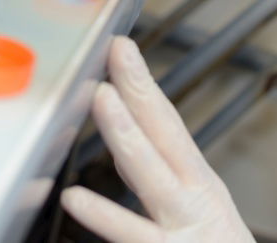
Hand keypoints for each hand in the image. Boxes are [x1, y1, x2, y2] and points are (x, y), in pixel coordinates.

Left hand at [62, 36, 254, 242]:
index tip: (121, 51)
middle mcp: (194, 203)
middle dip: (140, 92)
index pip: (168, 126)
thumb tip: (124, 142)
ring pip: (151, 179)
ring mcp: (181, 233)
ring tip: (102, 101)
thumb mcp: (199, 211)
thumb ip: (159, 180)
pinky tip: (77, 200)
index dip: (144, 86)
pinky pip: (132, 236)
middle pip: (165, 138)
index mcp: (199, 186)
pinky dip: (106, 217)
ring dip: (127, 136)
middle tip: (117, 55)